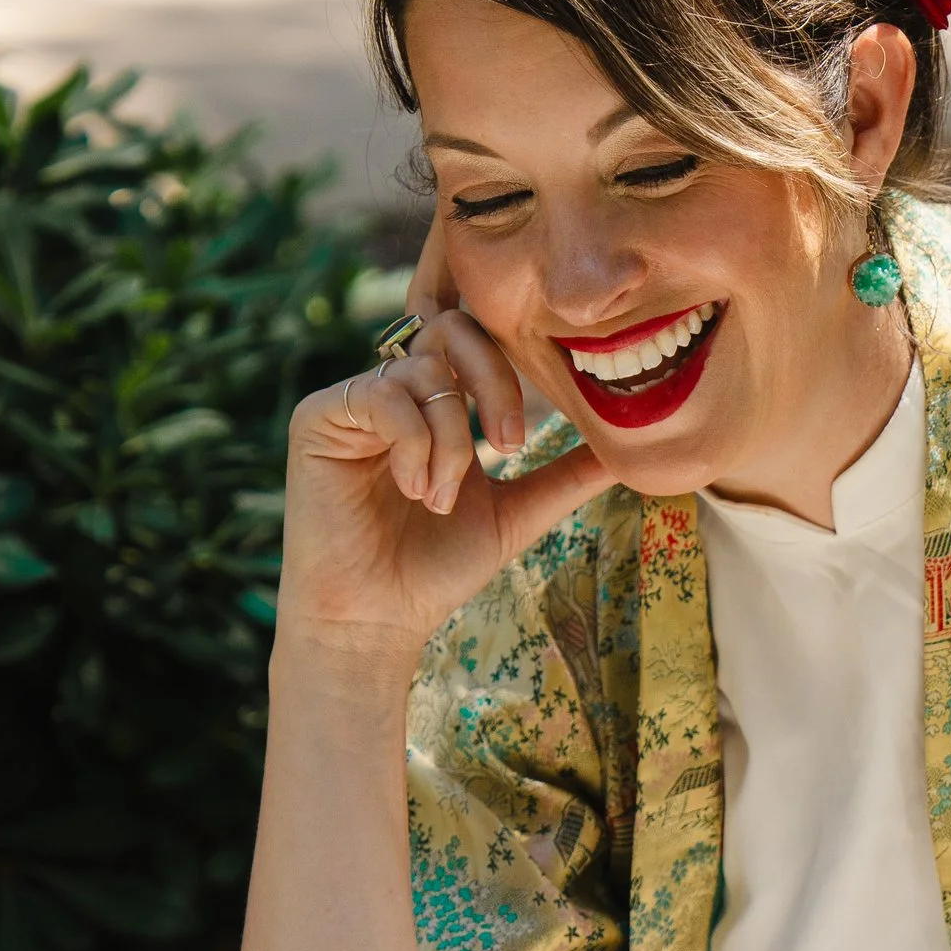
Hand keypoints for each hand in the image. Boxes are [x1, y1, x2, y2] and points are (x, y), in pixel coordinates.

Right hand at [275, 302, 611, 666]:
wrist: (377, 620)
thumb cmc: (436, 570)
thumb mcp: (517, 513)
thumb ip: (565, 474)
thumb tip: (632, 449)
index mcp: (436, 403)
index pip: (478, 338)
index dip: (509, 368)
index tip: (521, 440)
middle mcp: (393, 391)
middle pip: (453, 329)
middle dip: (495, 382)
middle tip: (510, 446)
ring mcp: (354, 401)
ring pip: (424, 372)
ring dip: (451, 442)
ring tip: (441, 499)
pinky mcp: (318, 418)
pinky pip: (382, 396)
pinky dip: (414, 445)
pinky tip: (412, 490)